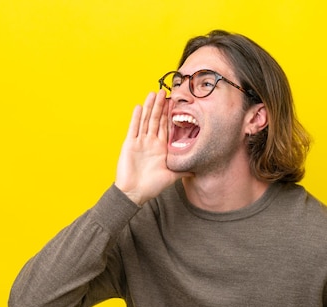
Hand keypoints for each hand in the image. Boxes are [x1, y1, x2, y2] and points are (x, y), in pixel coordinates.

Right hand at [115, 90, 189, 205]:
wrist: (134, 193)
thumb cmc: (152, 186)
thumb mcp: (172, 176)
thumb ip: (183, 170)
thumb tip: (197, 170)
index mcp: (161, 148)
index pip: (166, 127)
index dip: (170, 115)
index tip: (175, 103)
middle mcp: (150, 142)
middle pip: (156, 120)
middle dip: (161, 106)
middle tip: (165, 92)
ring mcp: (140, 142)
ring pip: (145, 120)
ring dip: (150, 107)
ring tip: (153, 93)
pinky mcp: (129, 144)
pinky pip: (134, 128)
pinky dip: (136, 118)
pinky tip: (139, 107)